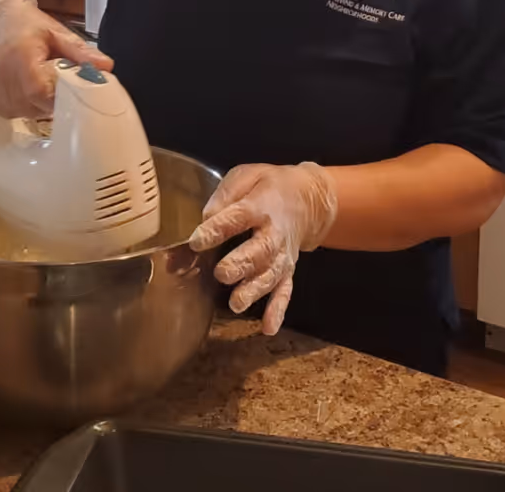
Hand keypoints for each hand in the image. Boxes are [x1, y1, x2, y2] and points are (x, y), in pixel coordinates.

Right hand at [0, 0, 111, 116]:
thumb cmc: (26, 23)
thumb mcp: (56, 32)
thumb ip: (80, 52)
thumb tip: (106, 67)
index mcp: (21, 58)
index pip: (42, 93)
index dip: (58, 97)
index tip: (66, 90)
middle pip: (33, 106)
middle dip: (49, 100)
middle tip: (52, 83)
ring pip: (20, 112)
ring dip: (33, 104)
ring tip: (34, 81)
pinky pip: (6, 111)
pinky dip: (17, 104)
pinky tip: (19, 87)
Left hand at [187, 162, 337, 334]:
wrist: (308, 199)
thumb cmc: (269, 186)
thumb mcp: (247, 176)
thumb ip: (225, 194)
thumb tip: (204, 217)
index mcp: (261, 206)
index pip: (238, 217)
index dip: (217, 228)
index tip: (196, 240)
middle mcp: (274, 234)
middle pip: (259, 251)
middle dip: (241, 264)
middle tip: (221, 273)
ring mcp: (283, 256)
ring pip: (270, 275)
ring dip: (254, 290)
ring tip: (236, 303)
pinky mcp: (288, 271)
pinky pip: (285, 292)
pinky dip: (278, 310)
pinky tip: (268, 327)